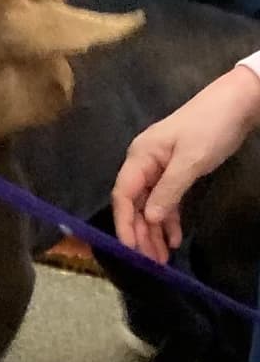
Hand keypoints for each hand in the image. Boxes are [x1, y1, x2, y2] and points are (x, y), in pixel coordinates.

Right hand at [113, 63, 259, 262]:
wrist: (239, 101)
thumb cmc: (211, 126)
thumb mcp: (191, 160)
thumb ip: (168, 191)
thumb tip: (148, 220)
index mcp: (140, 157)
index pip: (123, 195)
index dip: (124, 222)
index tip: (130, 248)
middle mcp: (144, 164)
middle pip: (136, 205)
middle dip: (141, 233)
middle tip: (150, 261)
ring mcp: (160, 169)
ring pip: (151, 206)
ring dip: (155, 231)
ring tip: (162, 257)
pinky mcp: (176, 172)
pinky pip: (167, 200)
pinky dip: (169, 219)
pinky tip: (174, 238)